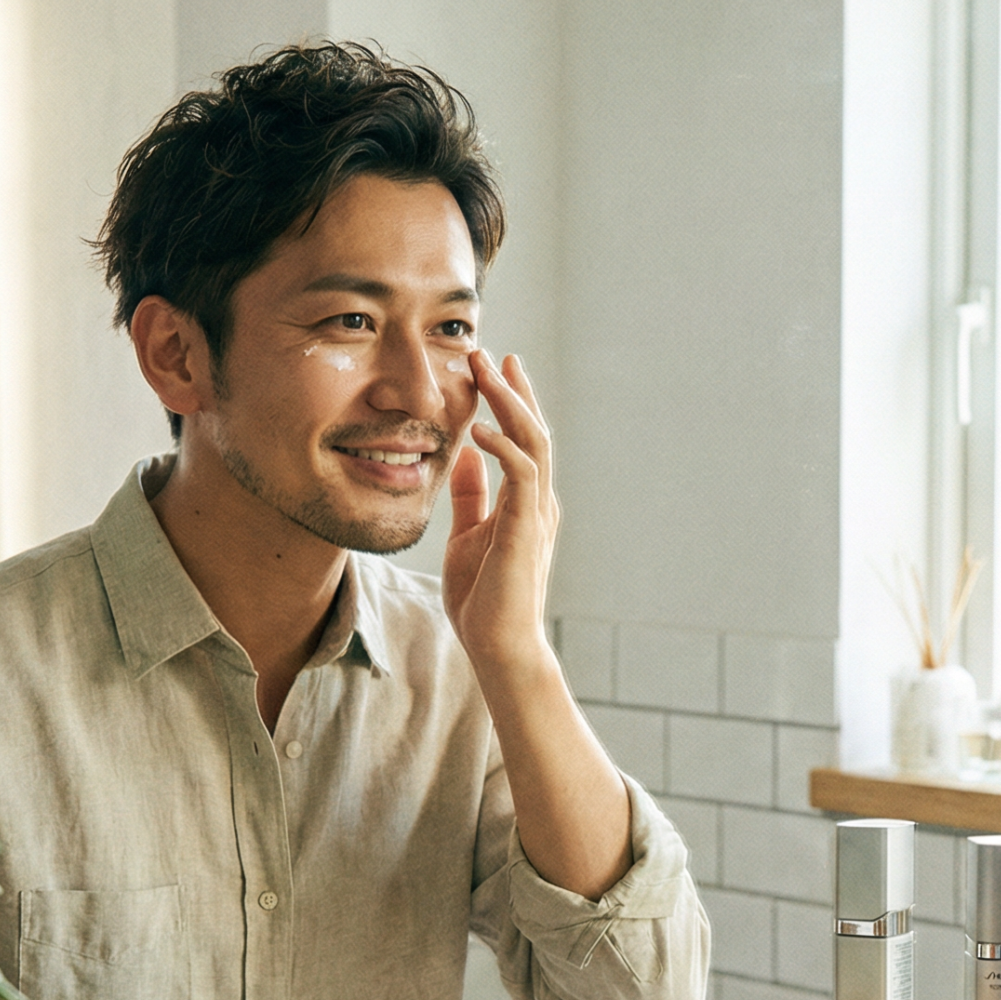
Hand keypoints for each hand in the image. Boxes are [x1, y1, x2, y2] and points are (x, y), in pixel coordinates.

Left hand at [443, 351, 557, 674]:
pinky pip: (520, 475)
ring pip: (532, 442)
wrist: (499, 647)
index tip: (493, 367)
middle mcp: (538, 502)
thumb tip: (462, 456)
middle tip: (487, 352)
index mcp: (526, 503)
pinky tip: (477, 427)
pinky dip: (501, 446)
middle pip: (532, 430)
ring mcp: (537, 514)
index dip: (510, 401)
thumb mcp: (467, 536)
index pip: (523, 439)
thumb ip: (471, 496)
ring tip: (484, 372)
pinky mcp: (526, 529)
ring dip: (508, 404)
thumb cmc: (483, 600)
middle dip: (511, 389)